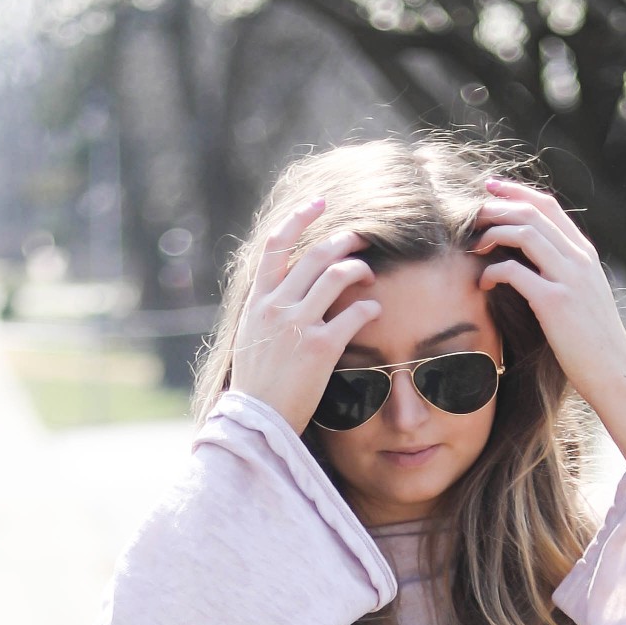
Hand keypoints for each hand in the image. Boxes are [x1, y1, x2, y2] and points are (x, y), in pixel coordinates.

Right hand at [227, 199, 380, 432]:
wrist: (256, 421)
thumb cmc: (257, 385)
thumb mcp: (250, 337)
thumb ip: (265, 310)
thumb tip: (281, 290)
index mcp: (258, 300)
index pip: (275, 244)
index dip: (299, 217)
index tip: (319, 203)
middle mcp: (276, 305)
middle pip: (316, 254)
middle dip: (344, 241)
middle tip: (361, 239)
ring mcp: (298, 324)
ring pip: (337, 276)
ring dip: (360, 270)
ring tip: (370, 276)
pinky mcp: (320, 347)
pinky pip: (354, 314)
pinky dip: (369, 307)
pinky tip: (375, 310)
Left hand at [474, 176, 625, 458]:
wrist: (616, 373)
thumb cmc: (595, 343)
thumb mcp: (585, 298)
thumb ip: (565, 274)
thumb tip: (535, 265)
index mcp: (585, 254)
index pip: (548, 206)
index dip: (516, 191)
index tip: (491, 189)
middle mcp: (579, 259)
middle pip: (532, 211)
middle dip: (496, 206)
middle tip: (471, 213)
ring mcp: (569, 278)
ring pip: (524, 232)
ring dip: (492, 232)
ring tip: (473, 245)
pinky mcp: (555, 303)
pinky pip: (515, 271)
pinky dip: (493, 271)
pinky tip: (483, 283)